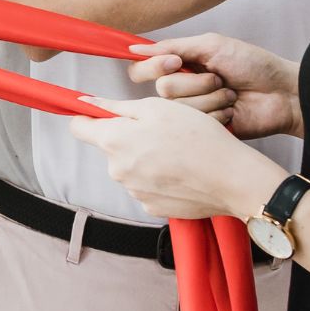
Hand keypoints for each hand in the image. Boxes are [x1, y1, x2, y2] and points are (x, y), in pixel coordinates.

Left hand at [66, 95, 286, 219]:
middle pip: (110, 147)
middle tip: (160, 130)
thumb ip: (117, 107)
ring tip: (177, 151)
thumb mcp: (157, 108)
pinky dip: (159, 177)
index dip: (88, 117)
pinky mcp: (150, 207)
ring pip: (131, 166)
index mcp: (114, 140)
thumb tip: (85, 103)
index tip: (101, 113)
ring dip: (145, 157)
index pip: (79, 128)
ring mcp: (133, 191)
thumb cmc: (196, 137)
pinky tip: (181, 171)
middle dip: (128, 137)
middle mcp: (116, 169)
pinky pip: (147, 185)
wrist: (230, 178)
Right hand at [127, 33, 301, 139]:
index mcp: (179, 67)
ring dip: (211, 97)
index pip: (142, 71)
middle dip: (196, 82)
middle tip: (219, 78)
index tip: (176, 62)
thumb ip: (172, 46)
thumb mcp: (211, 46)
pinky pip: (196, 124)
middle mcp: (182, 91)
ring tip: (230, 95)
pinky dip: (218, 114)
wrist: (283, 93)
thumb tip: (135, 48)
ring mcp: (193, 113)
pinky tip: (233, 111)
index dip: (154, 67)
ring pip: (180, 109)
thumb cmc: (253, 64)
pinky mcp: (205, 131)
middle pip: (162, 90)